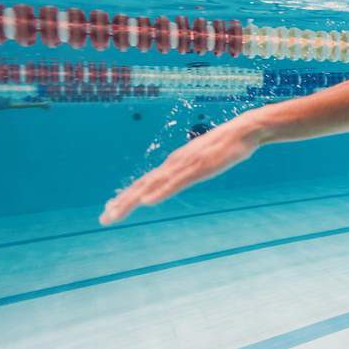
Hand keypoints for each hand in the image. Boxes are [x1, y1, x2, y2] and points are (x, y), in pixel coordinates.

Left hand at [99, 118, 259, 225]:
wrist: (244, 129)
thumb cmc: (226, 144)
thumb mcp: (204, 160)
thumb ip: (191, 169)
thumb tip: (182, 177)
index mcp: (175, 162)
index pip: (145, 181)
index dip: (127, 195)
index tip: (111, 208)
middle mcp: (174, 163)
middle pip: (142, 185)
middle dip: (121, 202)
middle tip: (104, 219)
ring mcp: (184, 165)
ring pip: (153, 186)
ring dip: (131, 200)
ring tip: (115, 213)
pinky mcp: (197, 169)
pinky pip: (175, 183)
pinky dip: (159, 192)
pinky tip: (147, 201)